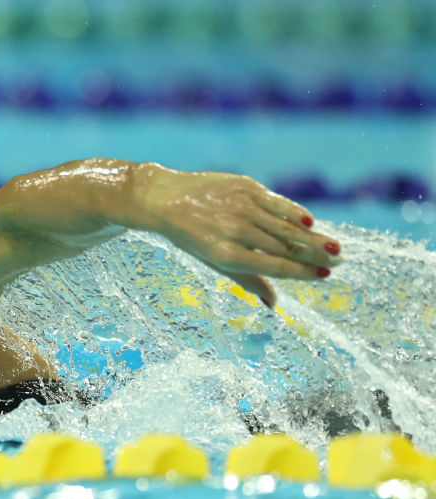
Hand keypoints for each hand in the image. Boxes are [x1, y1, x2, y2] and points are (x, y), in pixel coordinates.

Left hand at [130, 164, 341, 307]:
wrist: (166, 199)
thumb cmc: (192, 237)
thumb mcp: (214, 262)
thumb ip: (247, 281)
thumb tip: (274, 305)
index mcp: (226, 254)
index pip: (273, 266)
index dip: (302, 272)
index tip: (324, 276)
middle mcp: (235, 230)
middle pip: (284, 246)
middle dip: (314, 255)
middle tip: (339, 261)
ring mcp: (241, 206)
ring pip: (285, 225)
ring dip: (313, 237)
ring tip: (334, 247)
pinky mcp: (244, 186)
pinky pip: (276, 203)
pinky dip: (295, 213)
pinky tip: (311, 223)